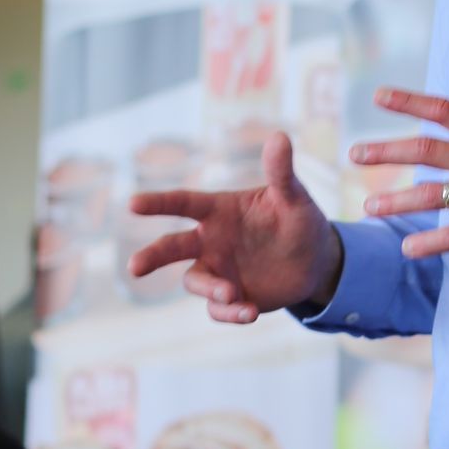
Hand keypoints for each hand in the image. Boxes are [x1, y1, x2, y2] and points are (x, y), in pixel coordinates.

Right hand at [126, 133, 341, 324]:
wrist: (316, 260)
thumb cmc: (298, 220)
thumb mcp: (294, 197)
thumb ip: (281, 172)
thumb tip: (280, 136)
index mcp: (219, 210)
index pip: (184, 203)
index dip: (159, 203)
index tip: (133, 204)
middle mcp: (211, 240)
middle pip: (172, 246)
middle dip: (152, 256)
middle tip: (135, 267)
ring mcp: (218, 270)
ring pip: (195, 281)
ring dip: (210, 288)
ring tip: (232, 293)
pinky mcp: (230, 297)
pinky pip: (218, 308)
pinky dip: (230, 312)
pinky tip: (250, 312)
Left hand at [353, 87, 448, 262]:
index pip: (446, 111)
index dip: (410, 102)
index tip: (378, 97)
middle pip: (428, 150)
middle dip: (387, 151)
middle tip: (356, 155)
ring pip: (435, 194)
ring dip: (397, 201)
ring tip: (370, 206)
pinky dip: (429, 242)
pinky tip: (407, 248)